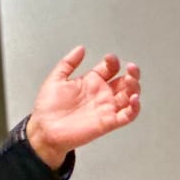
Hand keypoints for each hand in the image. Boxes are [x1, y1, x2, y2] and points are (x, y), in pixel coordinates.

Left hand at [28, 45, 140, 168]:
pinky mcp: (108, 122)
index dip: (113, 62)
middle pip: (124, 82)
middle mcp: (101, 94)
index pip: (110, 69)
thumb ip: (68, 63)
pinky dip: (135, 108)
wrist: (44, 130)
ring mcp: (106, 108)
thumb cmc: (48, 109)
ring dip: (135, 87)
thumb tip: (80, 49)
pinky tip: (134, 99)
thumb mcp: (56, 80)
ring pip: (129, 96)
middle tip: (131, 68)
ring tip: (132, 80)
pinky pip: (128, 116)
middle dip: (131, 73)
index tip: (110, 58)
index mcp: (91, 83)